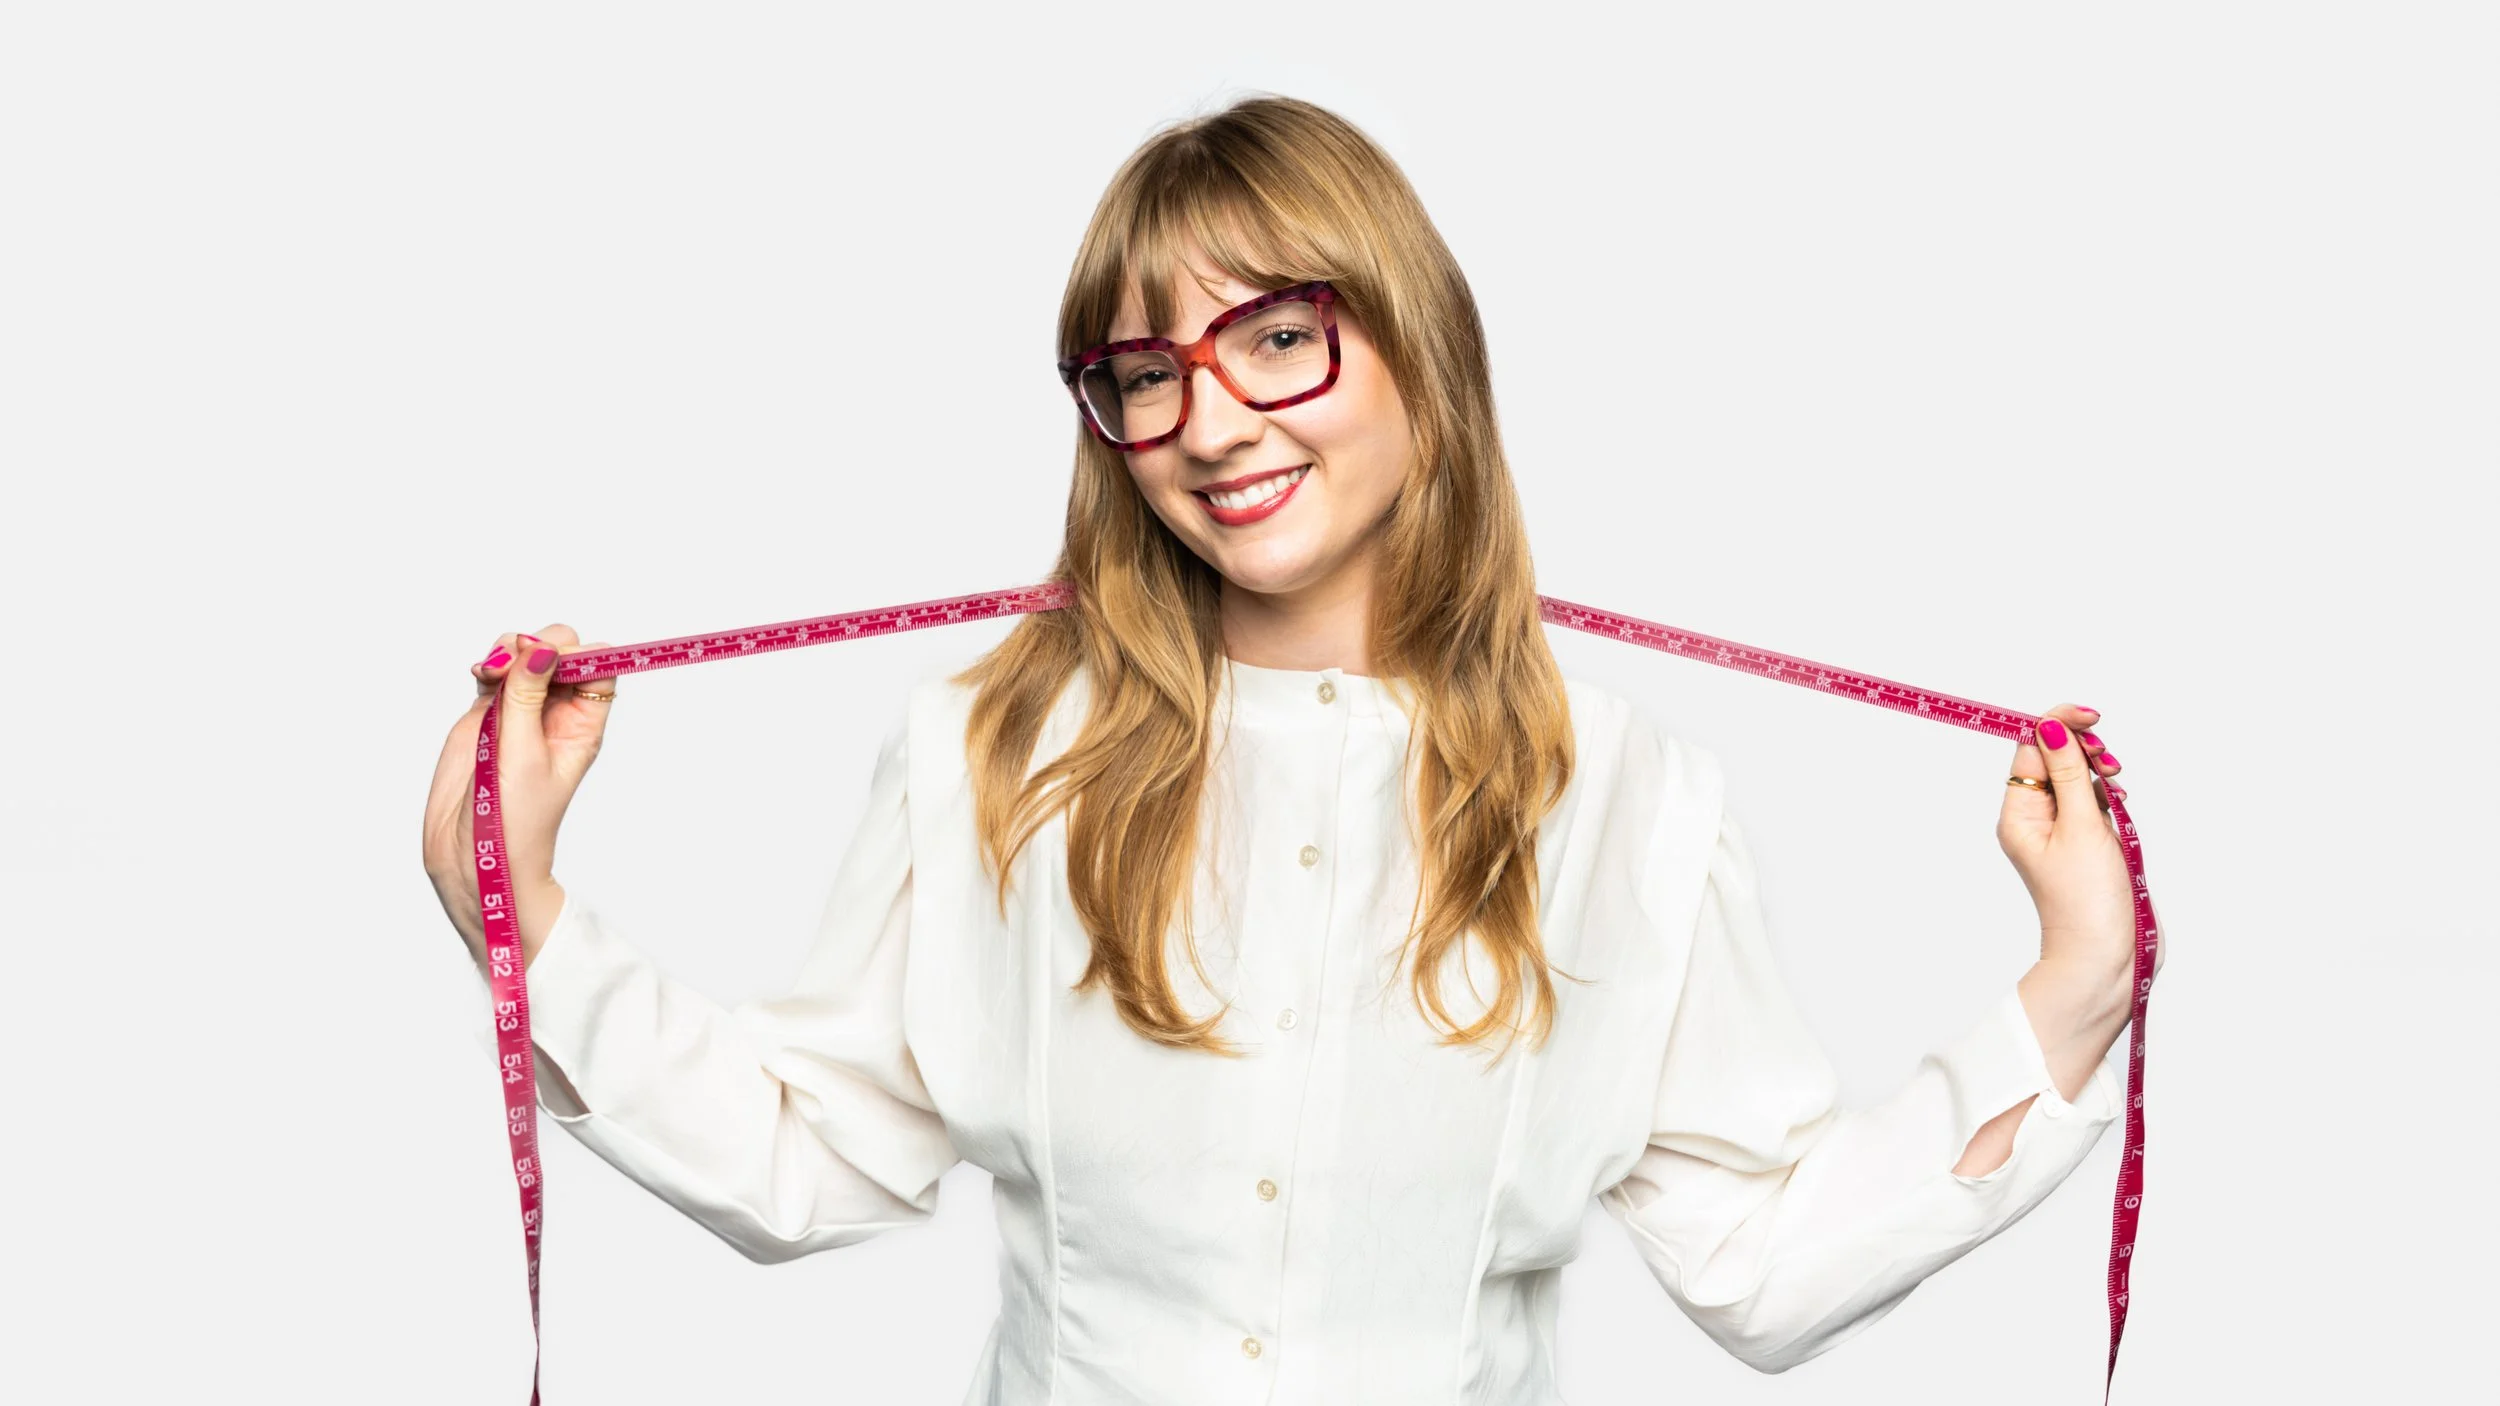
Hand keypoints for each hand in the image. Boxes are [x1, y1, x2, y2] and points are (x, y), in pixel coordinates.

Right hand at [420, 624, 618, 970]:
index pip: (597, 668)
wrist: (472, 856)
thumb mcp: (523, 755)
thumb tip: (542, 649)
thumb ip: (526, 698)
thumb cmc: (513, 820)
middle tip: (511, 662)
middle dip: (537, 646)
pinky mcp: (486, 715)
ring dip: (507, 650)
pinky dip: (486, 664)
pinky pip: (492, 673)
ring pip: (523, 656)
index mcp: (581, 726)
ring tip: (488, 670)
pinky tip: (477, 673)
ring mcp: (519, 712)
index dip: (580, 652)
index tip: (553, 655)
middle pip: (559, 653)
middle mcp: (555, 714)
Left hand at [1996, 703, 2165, 995]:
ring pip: (2077, 780)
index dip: (2057, 725)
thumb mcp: (2081, 826)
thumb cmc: (2089, 901)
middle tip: (2108, 763)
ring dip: (2099, 773)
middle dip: (2083, 750)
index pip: (2030, 749)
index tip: (2091, 717)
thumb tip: (2049, 727)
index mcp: (2019, 815)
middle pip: (2053, 760)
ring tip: (2118, 786)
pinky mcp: (2088, 846)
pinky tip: (2121, 803)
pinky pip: (2094, 805)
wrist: (2107, 957)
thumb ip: (2070, 774)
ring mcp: (2063, 833)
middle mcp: (2035, 821)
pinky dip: (2109, 797)